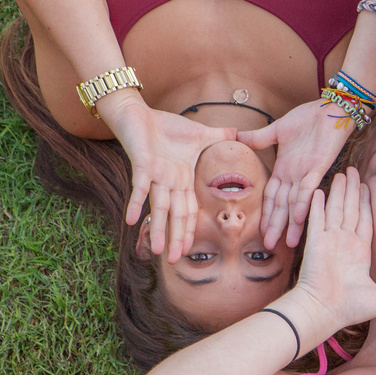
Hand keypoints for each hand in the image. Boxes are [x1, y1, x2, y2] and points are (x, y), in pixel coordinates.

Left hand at [101, 93, 235, 262]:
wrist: (137, 113)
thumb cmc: (165, 126)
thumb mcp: (201, 134)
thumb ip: (220, 137)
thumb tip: (242, 133)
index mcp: (182, 179)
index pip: (188, 209)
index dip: (189, 229)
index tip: (189, 249)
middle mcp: (169, 181)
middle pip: (175, 215)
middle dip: (175, 238)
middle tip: (174, 261)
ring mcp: (155, 174)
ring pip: (160, 207)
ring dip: (159, 229)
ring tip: (158, 251)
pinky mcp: (142, 163)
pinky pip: (140, 187)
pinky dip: (137, 203)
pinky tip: (133, 220)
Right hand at [240, 100, 355, 249]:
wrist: (332, 108)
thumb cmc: (309, 118)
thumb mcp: (278, 130)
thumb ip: (259, 138)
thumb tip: (236, 137)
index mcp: (285, 170)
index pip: (272, 196)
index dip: (266, 213)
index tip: (261, 231)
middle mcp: (295, 176)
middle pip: (282, 206)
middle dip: (276, 226)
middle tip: (270, 247)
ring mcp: (307, 173)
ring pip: (295, 203)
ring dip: (290, 223)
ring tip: (287, 243)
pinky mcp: (319, 167)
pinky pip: (308, 188)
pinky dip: (303, 202)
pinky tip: (298, 218)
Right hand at [291, 168, 375, 329]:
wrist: (325, 312)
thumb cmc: (350, 308)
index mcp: (358, 252)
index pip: (363, 220)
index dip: (365, 203)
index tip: (367, 187)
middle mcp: (343, 242)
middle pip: (350, 209)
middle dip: (352, 190)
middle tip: (353, 171)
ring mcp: (329, 240)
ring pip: (335, 208)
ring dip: (338, 191)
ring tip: (341, 174)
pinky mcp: (316, 242)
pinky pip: (317, 218)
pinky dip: (318, 204)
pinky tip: (319, 189)